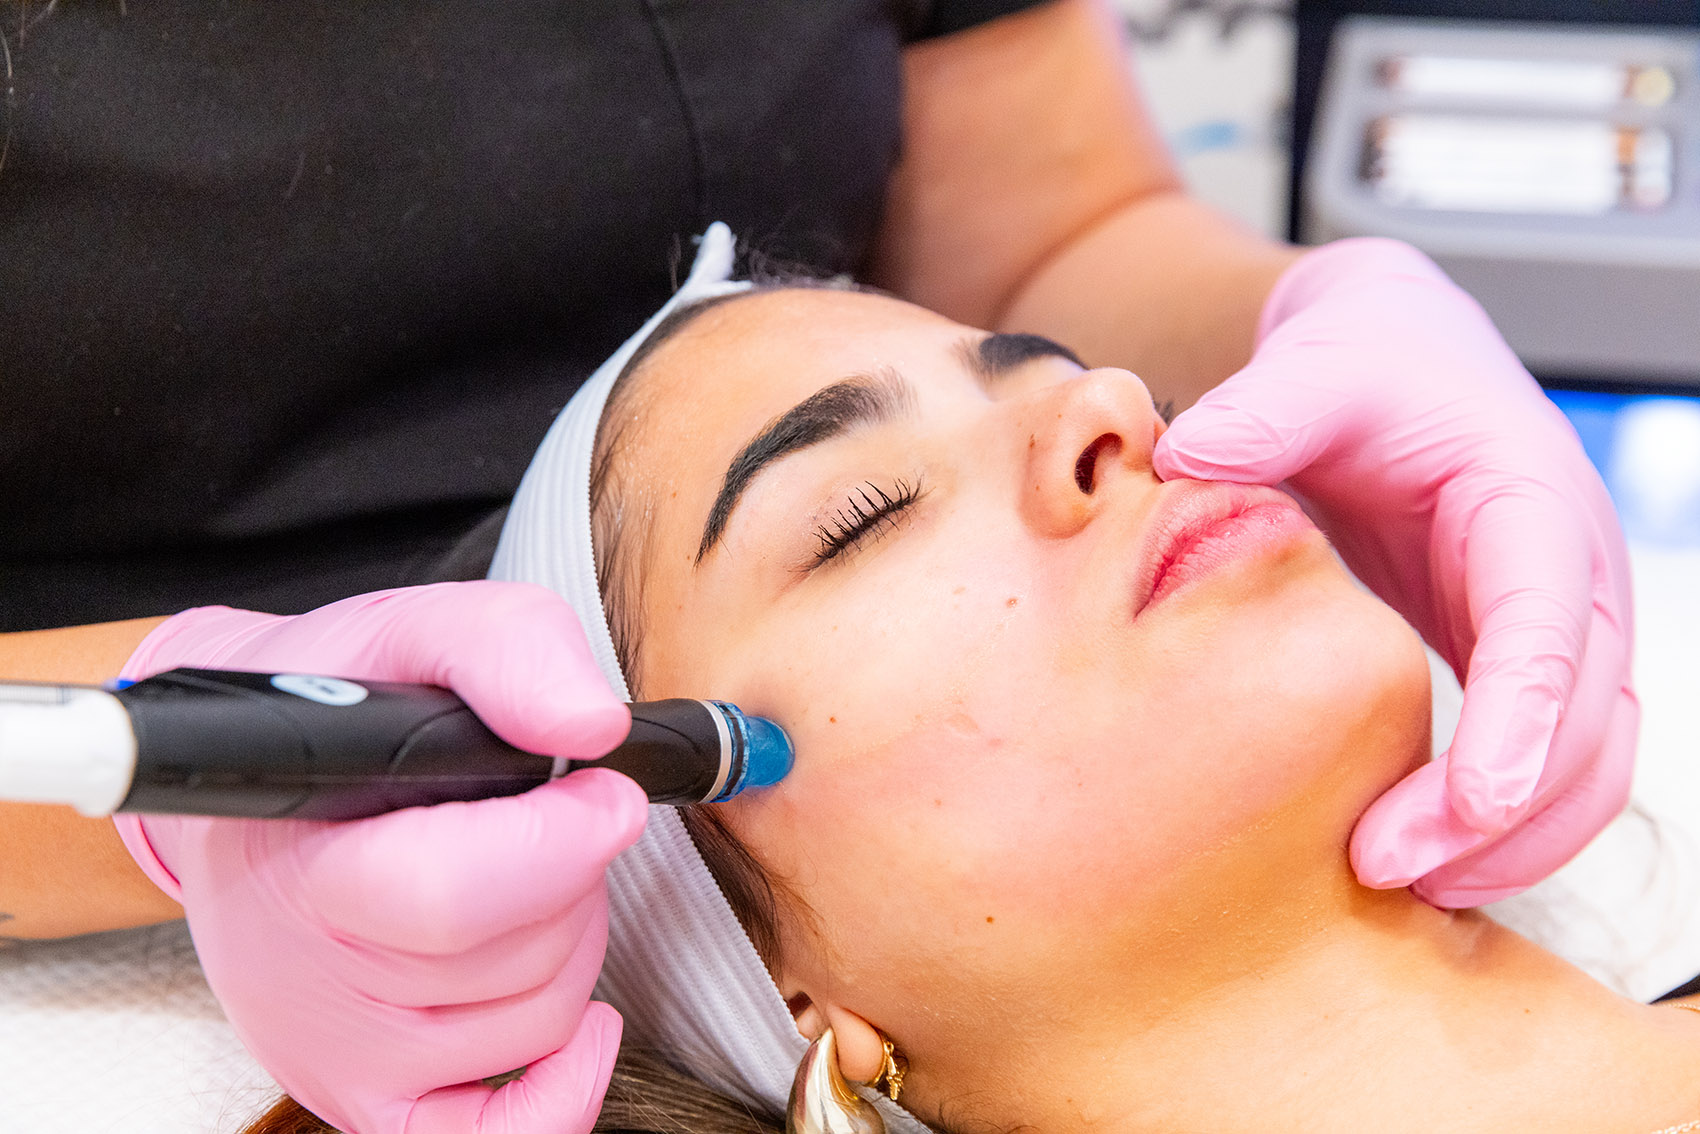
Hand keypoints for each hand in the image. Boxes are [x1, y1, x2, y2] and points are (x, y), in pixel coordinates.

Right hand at [112, 582, 647, 1132]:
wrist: (255, 775)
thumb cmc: (338, 702)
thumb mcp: (418, 628)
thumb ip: (507, 650)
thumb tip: (591, 727)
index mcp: (297, 858)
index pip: (446, 895)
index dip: (558, 842)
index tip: (604, 788)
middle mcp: (303, 975)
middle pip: (517, 958)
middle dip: (572, 873)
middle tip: (547, 814)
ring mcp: (337, 1051)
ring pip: (537, 1019)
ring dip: (569, 939)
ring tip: (519, 872)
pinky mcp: (370, 1097)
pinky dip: (564, 1088)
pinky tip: (584, 1027)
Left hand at [1153, 238, 1636, 907]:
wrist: (1396, 360)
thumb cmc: (1367, 363)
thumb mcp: (1317, 366)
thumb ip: (1263, 408)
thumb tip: (1181, 453)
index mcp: (1532, 503)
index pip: (1548, 626)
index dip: (1520, 720)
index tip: (1466, 803)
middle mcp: (1569, 576)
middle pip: (1584, 724)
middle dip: (1501, 813)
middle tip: (1383, 869)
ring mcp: (1556, 628)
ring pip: (1586, 764)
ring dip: (1511, 840)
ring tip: (1404, 890)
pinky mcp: (1516, 661)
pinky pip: (1542, 763)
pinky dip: (1498, 824)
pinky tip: (1417, 861)